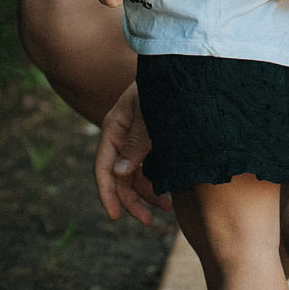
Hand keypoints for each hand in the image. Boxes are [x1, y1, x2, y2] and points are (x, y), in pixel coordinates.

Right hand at [94, 83, 163, 224]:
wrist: (185, 68)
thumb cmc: (166, 87)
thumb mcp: (150, 114)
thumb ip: (136, 143)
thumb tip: (120, 173)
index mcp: (114, 127)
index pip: (104, 167)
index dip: (107, 193)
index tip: (115, 216)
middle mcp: (123, 136)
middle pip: (120, 177)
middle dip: (133, 201)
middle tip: (150, 221)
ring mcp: (139, 139)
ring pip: (137, 175)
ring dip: (149, 193)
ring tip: (168, 206)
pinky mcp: (155, 140)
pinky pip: (151, 167)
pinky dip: (158, 181)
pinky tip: (172, 191)